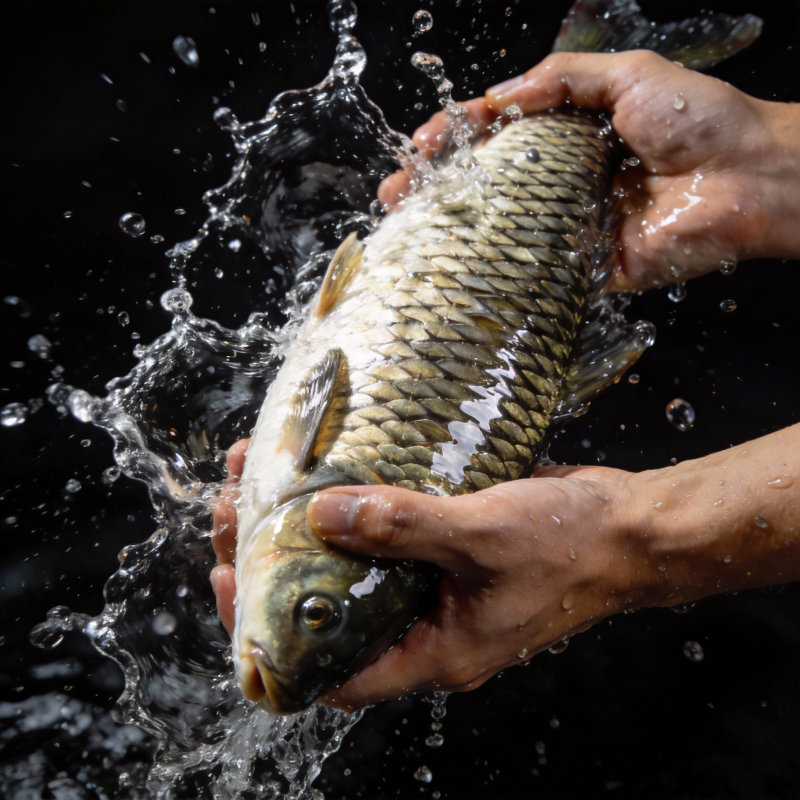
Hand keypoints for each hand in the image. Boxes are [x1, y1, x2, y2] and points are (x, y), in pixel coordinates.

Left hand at [211, 425, 799, 710]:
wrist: (628, 528)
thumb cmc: (570, 550)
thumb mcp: (481, 537)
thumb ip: (403, 525)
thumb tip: (322, 516)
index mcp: (429, 651)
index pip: (325, 670)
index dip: (267, 634)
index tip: (226, 583)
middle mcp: (422, 623)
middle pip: (326, 606)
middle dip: (272, 562)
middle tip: (232, 511)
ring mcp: (432, 584)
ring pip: (350, 564)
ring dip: (304, 525)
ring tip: (260, 476)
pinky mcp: (443, 545)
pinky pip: (384, 531)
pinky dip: (350, 504)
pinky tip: (324, 464)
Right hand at [384, 51, 799, 291]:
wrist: (749, 179)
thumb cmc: (699, 118)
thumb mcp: (629, 75)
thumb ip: (562, 78)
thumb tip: (498, 97)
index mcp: (571, 136)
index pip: (499, 135)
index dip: (456, 137)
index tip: (419, 145)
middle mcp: (564, 183)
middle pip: (490, 187)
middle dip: (439, 190)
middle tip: (395, 197)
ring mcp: (573, 228)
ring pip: (506, 232)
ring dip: (456, 234)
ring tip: (409, 234)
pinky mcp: (590, 269)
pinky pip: (541, 273)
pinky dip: (503, 275)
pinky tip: (461, 274)